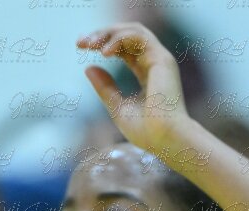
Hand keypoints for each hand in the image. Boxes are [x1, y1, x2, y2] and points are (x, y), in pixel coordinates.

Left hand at [76, 24, 190, 156]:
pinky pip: (138, 37)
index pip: (124, 49)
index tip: (81, 47)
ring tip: (90, 44)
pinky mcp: (162, 60)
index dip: (103, 43)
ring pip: (133, 30)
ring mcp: (160, 59)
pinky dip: (119, 40)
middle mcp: (155, 63)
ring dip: (109, 33)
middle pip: (127, 35)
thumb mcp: (118, 108)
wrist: (167, 141)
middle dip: (102, 34)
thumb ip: (106, 88)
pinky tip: (105, 53)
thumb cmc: (148, 132)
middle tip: (80, 42)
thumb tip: (88, 68)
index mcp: (147, 73)